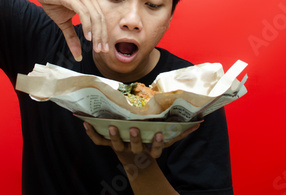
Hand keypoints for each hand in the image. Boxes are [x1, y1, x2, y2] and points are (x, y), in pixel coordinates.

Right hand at [29, 0, 108, 60]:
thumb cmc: (52, 1)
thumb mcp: (63, 22)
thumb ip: (72, 37)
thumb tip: (78, 56)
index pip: (101, 18)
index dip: (104, 34)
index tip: (103, 48)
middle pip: (101, 18)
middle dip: (102, 36)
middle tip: (102, 51)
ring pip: (95, 16)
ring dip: (96, 34)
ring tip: (96, 47)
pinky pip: (84, 13)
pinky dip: (87, 26)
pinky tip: (87, 37)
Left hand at [83, 122, 200, 164]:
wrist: (135, 164)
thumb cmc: (151, 145)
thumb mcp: (166, 142)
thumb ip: (181, 133)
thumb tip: (199, 123)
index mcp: (149, 150)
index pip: (155, 149)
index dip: (156, 144)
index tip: (159, 134)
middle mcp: (135, 151)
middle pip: (135, 147)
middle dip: (134, 139)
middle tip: (134, 128)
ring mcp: (121, 149)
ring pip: (116, 146)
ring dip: (113, 136)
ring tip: (111, 126)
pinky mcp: (109, 146)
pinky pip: (98, 142)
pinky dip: (91, 134)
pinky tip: (85, 122)